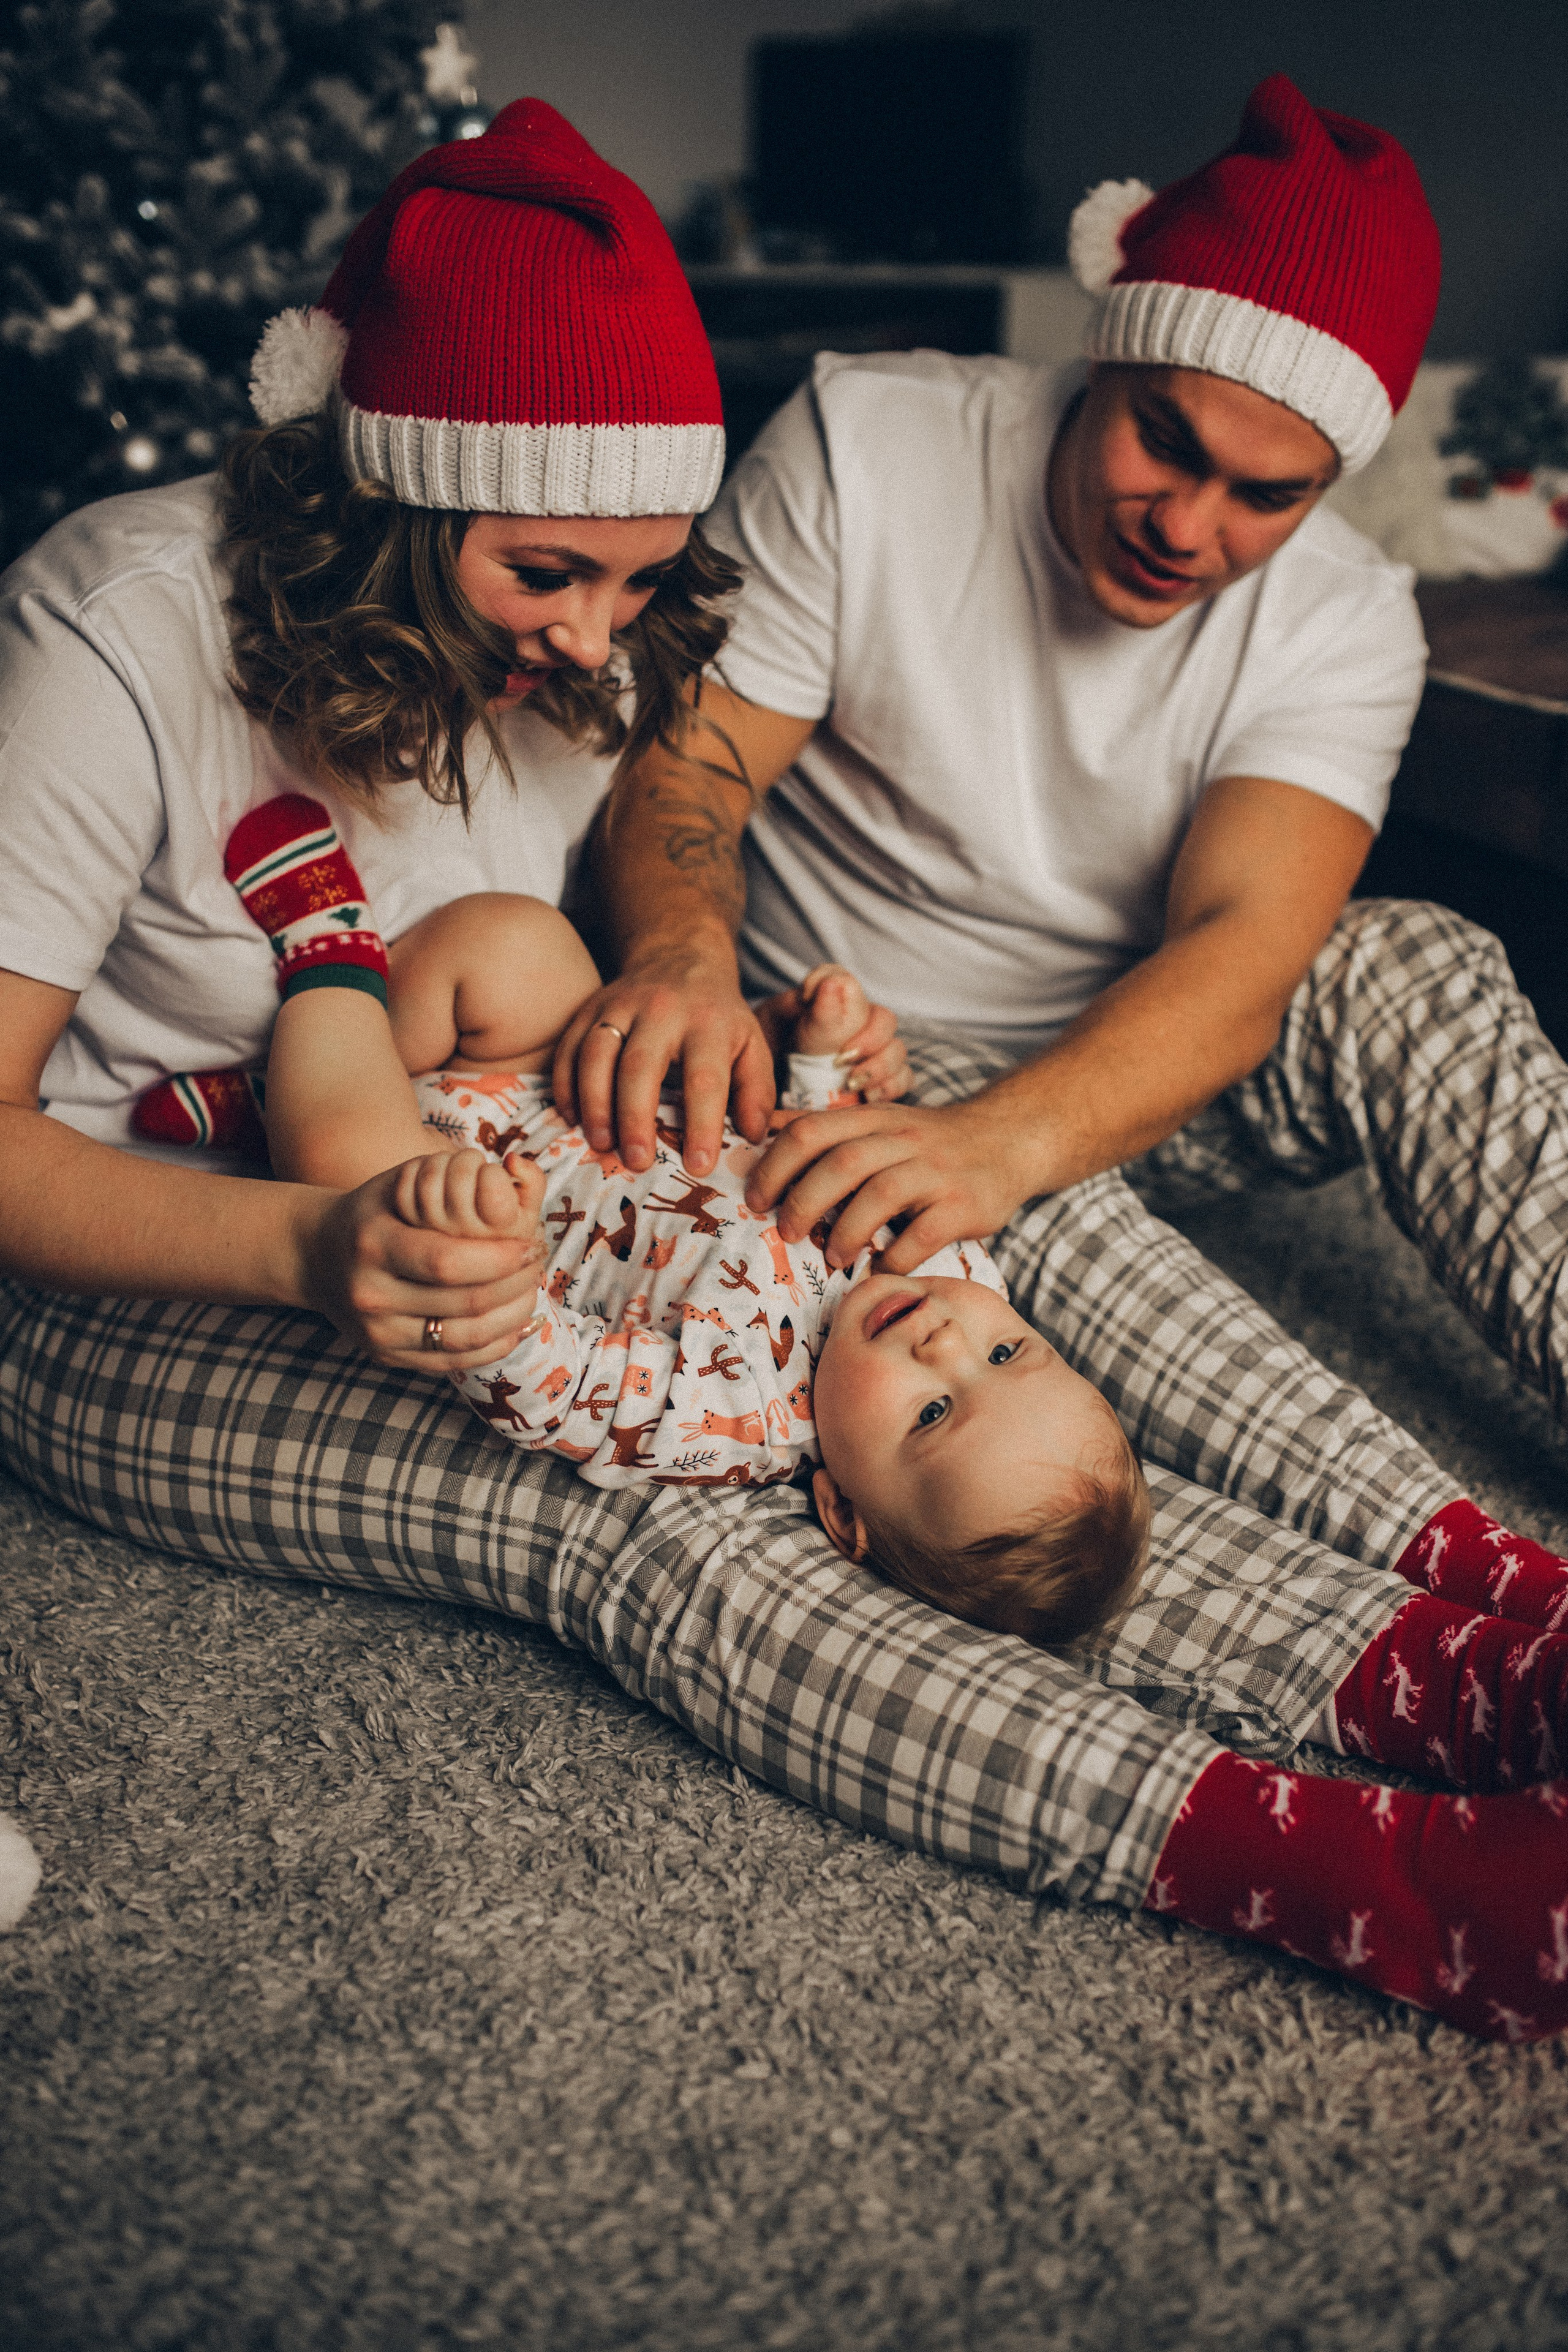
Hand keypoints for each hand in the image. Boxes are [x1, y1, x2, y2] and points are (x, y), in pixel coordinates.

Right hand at [292, 1151, 546, 1370]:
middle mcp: (370, 1294)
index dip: (500, 1258)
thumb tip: (519, 1175)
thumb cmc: (375, 1212)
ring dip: (513, 1316)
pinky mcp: (387, 1357)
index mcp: (372, 1244)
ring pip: (465, 1338)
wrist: (316, 1256)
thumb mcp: (402, 1182)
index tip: (530, 1244)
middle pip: (463, 1302)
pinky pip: (455, 1361)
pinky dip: (495, 1344)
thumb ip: (456, 1178)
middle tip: (538, 1264)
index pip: (447, 1261)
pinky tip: (515, 1322)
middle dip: (515, 1284)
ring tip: (532, 1291)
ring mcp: (377, 1333)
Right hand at [551, 949, 775, 1179]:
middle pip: (641, 1065)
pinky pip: (569, 1047)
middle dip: (636, 1117)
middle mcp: (661, 1010)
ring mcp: (619, 1005)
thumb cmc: (717, 1016)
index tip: (699, 1165)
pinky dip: (565, 1085)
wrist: (680, 956)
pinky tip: (572, 1118)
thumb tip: (753, 1136)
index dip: (702, 1124)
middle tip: (637, 1161)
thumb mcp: (751, 1045)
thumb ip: (757, 1091)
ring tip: (601, 1143)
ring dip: (594, 1102)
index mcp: (708, 1023)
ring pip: (597, 1054)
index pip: (705, 1078)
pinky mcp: (589, 1008)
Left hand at [744, 1095, 1037, 1271]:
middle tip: (787, 1233)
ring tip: (832, 1256)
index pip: (811, 1131)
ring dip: (845, 1233)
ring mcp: (935, 1171)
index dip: (775, 1166)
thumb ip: (826, 1129)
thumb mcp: (877, 1122)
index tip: (755, 1199)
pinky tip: (879, 1268)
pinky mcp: (962, 1205)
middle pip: (840, 1165)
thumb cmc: (927, 1142)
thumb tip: (761, 1132)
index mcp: (872, 1119)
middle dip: (802, 1203)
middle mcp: (902, 1139)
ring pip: (878, 1197)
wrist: (1007, 1139)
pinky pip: (921, 1236)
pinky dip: (893, 1257)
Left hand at [751, 983, 909, 1103]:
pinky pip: (902, 1078)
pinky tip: (867, 1095)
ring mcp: (871, 1051)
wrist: (763, 1092)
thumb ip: (812, 1014)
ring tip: (851, 1082)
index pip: (844, 981)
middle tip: (840, 1059)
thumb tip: (835, 985)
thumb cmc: (768, 1056)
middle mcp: (855, 1022)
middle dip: (867, 1039)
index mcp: (826, 1001)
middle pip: (883, 1019)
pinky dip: (889, 1086)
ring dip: (879, 1066)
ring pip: (896, 1049)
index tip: (811, 1005)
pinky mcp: (880, 1080)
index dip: (838, 991)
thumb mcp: (778, 1032)